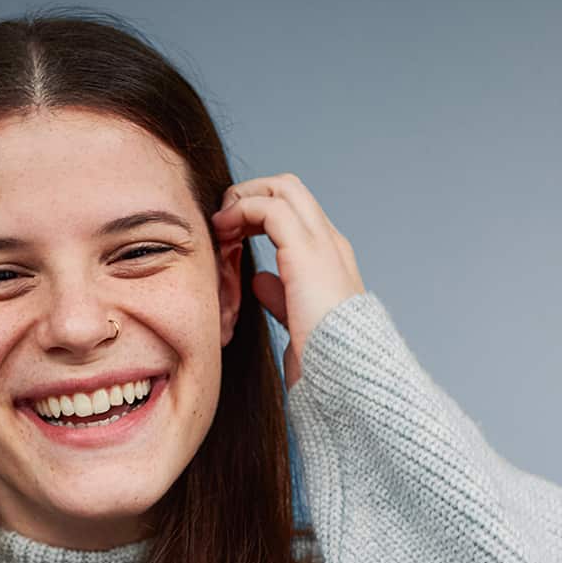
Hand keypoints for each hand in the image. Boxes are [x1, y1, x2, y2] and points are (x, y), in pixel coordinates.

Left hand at [211, 172, 365, 388]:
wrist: (343, 374)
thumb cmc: (321, 358)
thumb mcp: (295, 319)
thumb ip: (280, 295)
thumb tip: (260, 281)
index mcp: (330, 259)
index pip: (295, 213)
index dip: (259, 214)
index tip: (231, 236)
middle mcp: (330, 243)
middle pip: (289, 189)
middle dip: (250, 194)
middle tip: (222, 219)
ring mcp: (322, 243)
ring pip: (281, 188)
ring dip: (243, 198)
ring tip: (219, 222)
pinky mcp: (306, 250)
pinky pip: (269, 208)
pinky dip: (241, 211)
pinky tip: (223, 230)